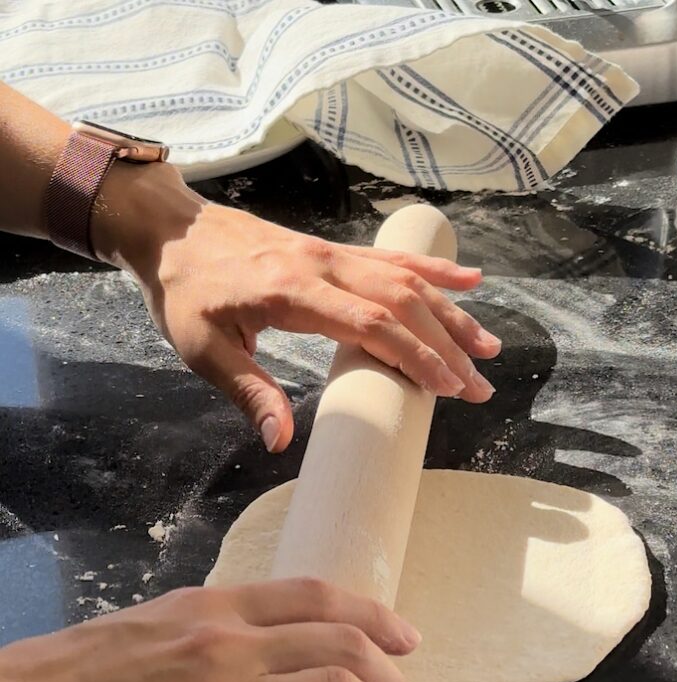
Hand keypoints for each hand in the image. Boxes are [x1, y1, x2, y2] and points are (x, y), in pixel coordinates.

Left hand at [93, 162, 499, 452]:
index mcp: (293, 291)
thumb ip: (248, 392)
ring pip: (406, 278)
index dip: (416, 356)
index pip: (372, 324)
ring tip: (489, 345)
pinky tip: (470, 278)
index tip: (450, 388)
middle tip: (481, 384)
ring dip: (452, 312)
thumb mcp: (204, 350)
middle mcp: (322, 265)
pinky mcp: (333, 249)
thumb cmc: (184, 294)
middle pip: (403, 302)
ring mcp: (332, 253)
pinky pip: (392, 257)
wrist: (171, 231)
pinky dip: (434, 267)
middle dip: (448, 344)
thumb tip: (282, 441)